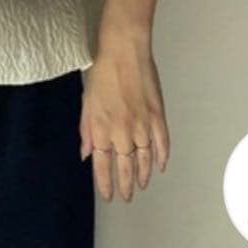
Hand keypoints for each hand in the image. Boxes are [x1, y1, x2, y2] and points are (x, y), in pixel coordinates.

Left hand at [78, 38, 169, 202]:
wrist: (124, 50)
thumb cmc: (102, 71)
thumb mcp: (87, 100)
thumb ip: (86, 129)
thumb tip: (86, 153)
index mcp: (102, 128)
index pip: (103, 165)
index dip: (105, 183)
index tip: (108, 195)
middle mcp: (123, 131)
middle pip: (126, 167)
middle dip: (126, 185)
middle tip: (127, 196)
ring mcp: (143, 126)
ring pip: (145, 159)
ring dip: (143, 175)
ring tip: (141, 185)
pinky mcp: (158, 117)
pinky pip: (162, 144)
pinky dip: (162, 157)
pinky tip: (159, 166)